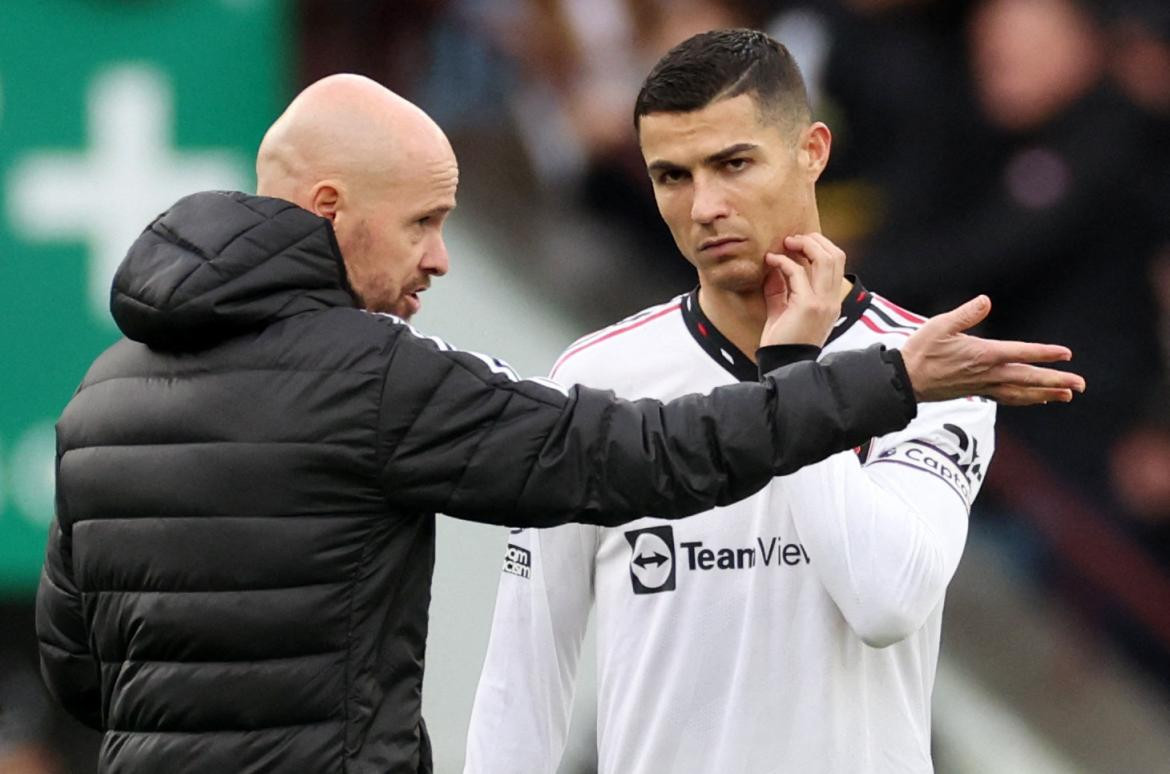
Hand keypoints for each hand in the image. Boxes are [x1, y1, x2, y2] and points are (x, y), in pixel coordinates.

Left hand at [760, 233, 844, 347]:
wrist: (781, 365)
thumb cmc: (781, 341)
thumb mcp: (782, 309)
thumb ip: (781, 288)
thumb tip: (774, 265)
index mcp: (831, 301)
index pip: (837, 263)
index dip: (820, 247)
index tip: (797, 244)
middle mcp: (832, 300)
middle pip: (836, 255)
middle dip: (814, 240)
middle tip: (791, 239)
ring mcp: (823, 302)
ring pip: (826, 258)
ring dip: (805, 245)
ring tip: (785, 244)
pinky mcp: (808, 305)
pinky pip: (798, 272)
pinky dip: (784, 262)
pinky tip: (771, 261)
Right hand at [901, 295, 1085, 404]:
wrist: (904, 381)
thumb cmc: (920, 351)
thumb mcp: (939, 325)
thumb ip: (965, 314)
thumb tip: (986, 301)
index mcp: (981, 354)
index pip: (1020, 353)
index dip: (1044, 353)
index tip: (1066, 354)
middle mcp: (986, 373)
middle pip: (1027, 378)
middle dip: (1055, 381)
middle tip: (1081, 385)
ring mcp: (982, 385)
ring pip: (1021, 392)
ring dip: (1046, 393)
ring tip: (1068, 395)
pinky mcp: (976, 392)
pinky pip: (1008, 398)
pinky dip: (1026, 398)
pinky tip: (1037, 398)